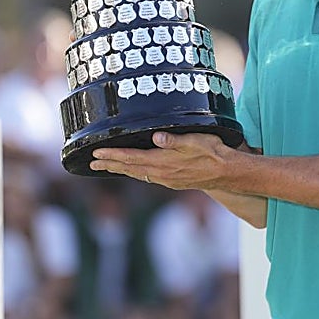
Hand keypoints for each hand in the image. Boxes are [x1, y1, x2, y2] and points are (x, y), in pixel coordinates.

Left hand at [90, 131, 236, 191]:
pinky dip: (134, 172)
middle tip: (91, 161)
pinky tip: (132, 171)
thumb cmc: (213, 152)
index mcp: (163, 162)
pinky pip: (146, 177)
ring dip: (120, 169)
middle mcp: (161, 174)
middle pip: (129, 168)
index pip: (131, 158)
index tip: (96, 153)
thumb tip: (156, 137)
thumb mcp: (195, 141)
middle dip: (109, 164)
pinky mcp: (172, 182)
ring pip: (136, 174)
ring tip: (105, 166)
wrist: (227, 173)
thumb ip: (174, 140)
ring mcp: (166, 180)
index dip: (113, 155)